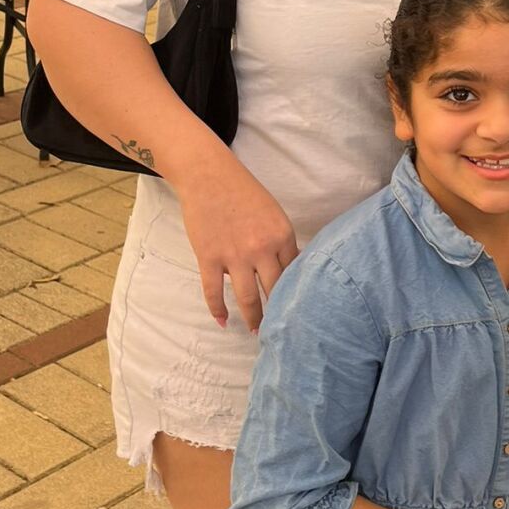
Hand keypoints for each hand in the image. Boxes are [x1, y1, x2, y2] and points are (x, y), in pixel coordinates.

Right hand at [176, 150, 298, 331]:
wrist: (208, 175)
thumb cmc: (243, 192)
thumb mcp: (274, 214)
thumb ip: (282, 241)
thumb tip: (291, 270)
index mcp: (282, 236)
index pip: (295, 274)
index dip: (297, 294)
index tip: (300, 310)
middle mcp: (262, 249)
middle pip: (276, 292)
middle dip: (280, 314)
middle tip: (283, 330)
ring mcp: (235, 256)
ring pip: (248, 299)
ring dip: (254, 319)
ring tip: (258, 332)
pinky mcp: (210, 258)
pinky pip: (214, 292)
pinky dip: (218, 310)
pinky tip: (223, 322)